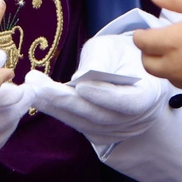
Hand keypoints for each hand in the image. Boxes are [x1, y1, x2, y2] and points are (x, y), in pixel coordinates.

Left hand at [24, 30, 166, 144]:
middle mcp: (137, 120)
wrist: (126, 67)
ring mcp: (119, 131)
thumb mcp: (112, 47)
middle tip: (37, 86)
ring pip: (85, 124)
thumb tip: (78, 81)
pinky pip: (79, 125)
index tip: (80, 85)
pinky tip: (40, 99)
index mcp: (149, 94)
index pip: (129, 102)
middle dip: (66, 101)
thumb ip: (99, 61)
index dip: (105, 96)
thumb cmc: (120, 53)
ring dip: (55, 107)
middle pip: (100, 116)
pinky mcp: (101, 134)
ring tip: (32, 89)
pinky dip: (58, 112)